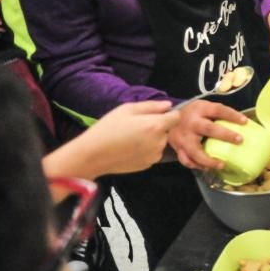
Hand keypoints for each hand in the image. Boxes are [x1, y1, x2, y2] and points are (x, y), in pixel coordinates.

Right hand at [43, 101, 179, 180]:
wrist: (93, 155)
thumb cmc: (108, 128)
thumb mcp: (127, 109)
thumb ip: (151, 106)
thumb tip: (168, 105)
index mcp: (156, 125)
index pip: (176, 117)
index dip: (168, 114)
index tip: (155, 115)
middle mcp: (159, 142)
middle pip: (167, 130)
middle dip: (157, 126)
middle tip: (136, 126)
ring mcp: (155, 155)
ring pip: (160, 142)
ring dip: (152, 139)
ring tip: (131, 137)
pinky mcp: (148, 165)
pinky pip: (153, 153)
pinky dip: (146, 149)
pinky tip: (130, 148)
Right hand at [168, 100, 246, 169]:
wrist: (166, 118)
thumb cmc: (193, 114)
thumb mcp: (204, 107)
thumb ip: (218, 114)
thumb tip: (242, 124)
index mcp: (200, 110)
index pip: (218, 110)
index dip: (231, 115)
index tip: (245, 121)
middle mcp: (191, 123)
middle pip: (209, 129)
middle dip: (225, 135)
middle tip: (239, 140)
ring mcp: (183, 137)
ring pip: (195, 151)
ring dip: (209, 160)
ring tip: (222, 164)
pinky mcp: (178, 148)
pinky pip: (187, 160)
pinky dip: (197, 165)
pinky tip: (207, 168)